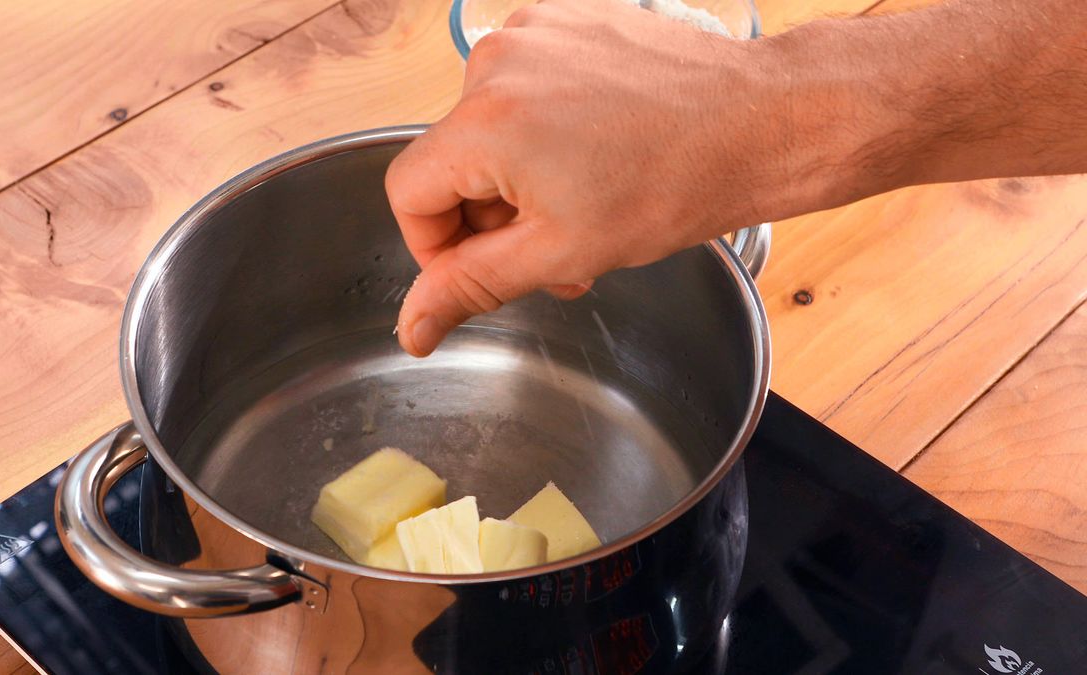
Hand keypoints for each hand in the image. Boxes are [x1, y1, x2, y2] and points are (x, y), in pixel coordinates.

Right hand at [386, 0, 807, 356]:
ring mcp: (535, 32)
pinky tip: (598, 151)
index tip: (484, 268)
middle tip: (554, 250)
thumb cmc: (677, 183)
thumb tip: (412, 326)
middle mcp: (498, 61)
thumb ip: (472, 286)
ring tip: (585, 200)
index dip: (437, 247)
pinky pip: (526, 86)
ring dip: (522, 175)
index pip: (408, 194)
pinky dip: (547, 126)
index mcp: (485, 122)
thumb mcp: (561, 252)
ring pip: (490, 126)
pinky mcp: (568, 18)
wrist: (761, 122)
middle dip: (493, 216)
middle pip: (452, 160)